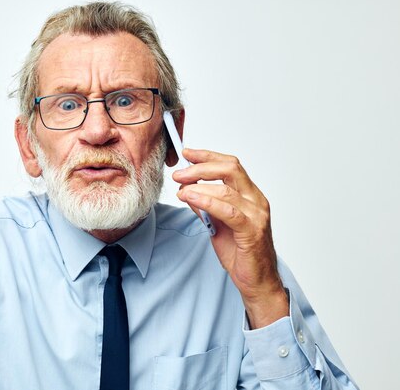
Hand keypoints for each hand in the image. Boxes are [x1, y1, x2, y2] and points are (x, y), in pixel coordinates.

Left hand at [173, 149, 287, 328]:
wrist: (257, 281)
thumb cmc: (241, 253)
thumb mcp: (217, 225)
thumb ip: (207, 207)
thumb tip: (189, 191)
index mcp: (250, 195)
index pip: (230, 165)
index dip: (208, 156)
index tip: (187, 153)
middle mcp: (256, 200)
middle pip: (230, 169)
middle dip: (200, 167)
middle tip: (179, 173)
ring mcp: (257, 215)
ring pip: (227, 188)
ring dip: (198, 185)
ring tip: (180, 188)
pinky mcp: (252, 231)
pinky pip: (228, 211)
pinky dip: (207, 201)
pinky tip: (191, 198)